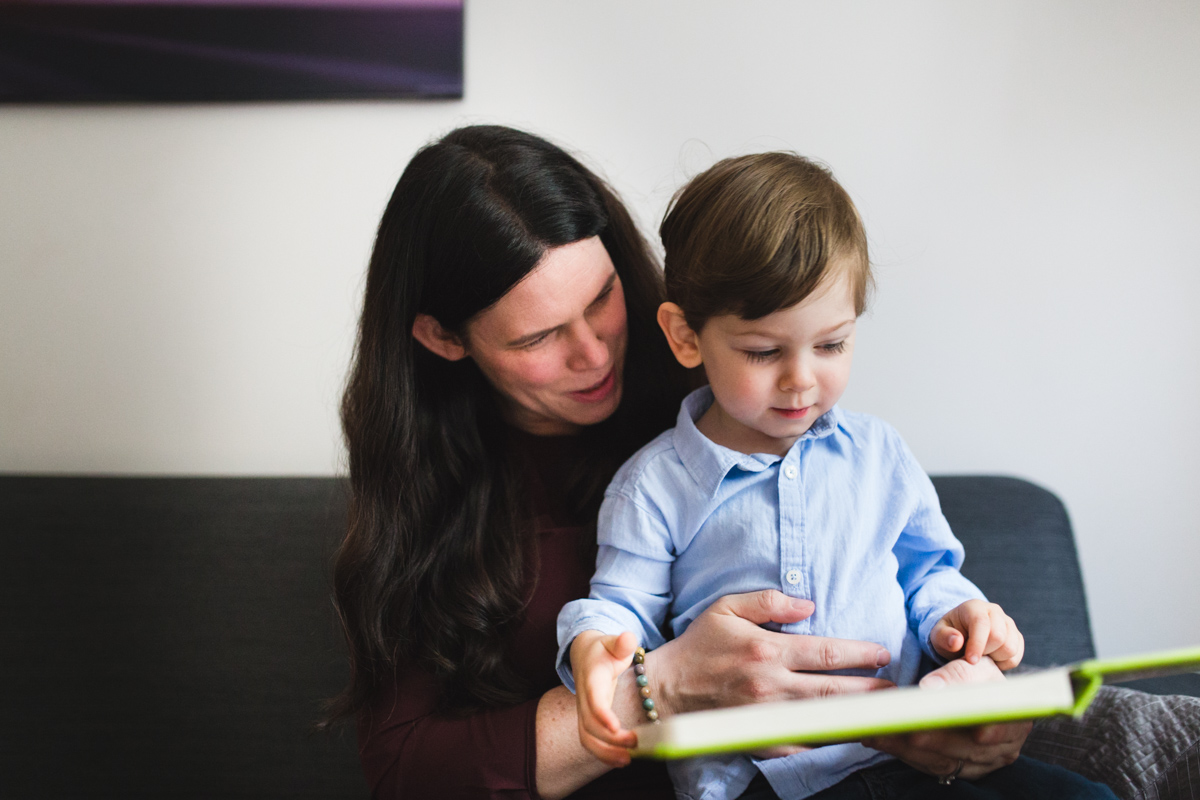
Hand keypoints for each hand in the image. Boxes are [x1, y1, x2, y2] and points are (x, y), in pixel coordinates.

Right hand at [570, 630, 639, 766]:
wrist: (584, 654)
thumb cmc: (604, 650)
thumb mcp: (613, 642)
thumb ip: (621, 642)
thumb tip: (628, 637)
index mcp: (592, 678)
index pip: (593, 699)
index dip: (602, 714)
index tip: (616, 727)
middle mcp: (584, 698)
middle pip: (589, 724)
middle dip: (610, 739)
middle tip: (636, 743)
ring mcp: (583, 711)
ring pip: (586, 738)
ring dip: (605, 753)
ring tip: (627, 760)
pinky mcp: (588, 720)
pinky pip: (590, 742)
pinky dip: (604, 754)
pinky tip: (622, 759)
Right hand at [645, 590, 893, 755]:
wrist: (666, 691)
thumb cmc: (698, 646)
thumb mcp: (726, 608)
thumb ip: (768, 601)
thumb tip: (808, 604)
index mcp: (767, 651)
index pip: (828, 652)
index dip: (861, 652)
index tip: (882, 652)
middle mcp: (771, 686)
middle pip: (836, 689)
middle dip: (873, 688)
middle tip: (898, 688)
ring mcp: (768, 717)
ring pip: (826, 719)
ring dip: (859, 716)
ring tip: (885, 713)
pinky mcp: (763, 740)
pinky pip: (805, 742)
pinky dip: (829, 738)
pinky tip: (848, 733)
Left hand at [864, 657, 1030, 779]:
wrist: (980, 692)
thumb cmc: (978, 676)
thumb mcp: (974, 666)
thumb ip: (954, 675)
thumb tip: (929, 689)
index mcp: (1015, 721)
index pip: (992, 729)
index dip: (961, 728)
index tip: (931, 726)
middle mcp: (1001, 749)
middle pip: (961, 749)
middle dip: (924, 738)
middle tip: (891, 726)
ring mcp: (980, 764)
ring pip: (941, 760)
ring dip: (904, 748)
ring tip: (874, 731)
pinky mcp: (958, 770)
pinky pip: (929, 765)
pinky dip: (902, 752)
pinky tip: (876, 738)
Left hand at [931, 600, 1023, 669]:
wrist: (962, 634)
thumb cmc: (949, 634)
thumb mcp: (939, 635)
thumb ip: (944, 637)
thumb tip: (956, 642)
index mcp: (974, 607)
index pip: (981, 623)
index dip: (977, 643)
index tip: (971, 660)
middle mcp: (995, 612)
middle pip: (999, 637)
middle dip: (985, 652)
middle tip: (972, 656)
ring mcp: (1008, 624)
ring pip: (1010, 648)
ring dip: (995, 658)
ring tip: (981, 656)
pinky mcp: (1016, 637)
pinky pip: (1015, 656)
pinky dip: (1003, 663)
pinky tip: (990, 659)